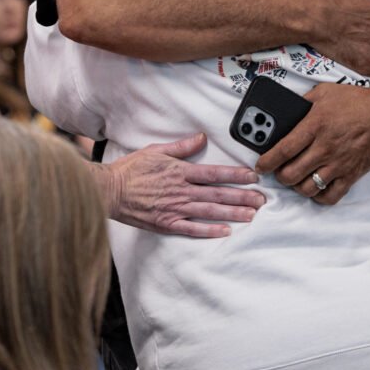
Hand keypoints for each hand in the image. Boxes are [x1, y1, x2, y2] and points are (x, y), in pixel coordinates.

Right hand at [102, 133, 264, 237]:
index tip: (253, 177)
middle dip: (242, 196)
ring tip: (251, 215)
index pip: (214, 173)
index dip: (235, 175)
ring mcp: (175, 208)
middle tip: (261, 200)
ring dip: (232, 213)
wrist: (109, 190)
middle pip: (217, 194)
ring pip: (209, 211)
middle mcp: (181, 190)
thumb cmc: (130, 170)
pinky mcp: (166, 223)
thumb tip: (201, 138)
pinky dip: (209, 230)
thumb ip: (181, 147)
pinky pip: (192, 229)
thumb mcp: (155, 151)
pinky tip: (225, 231)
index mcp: (180, 171)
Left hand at [255, 83, 369, 204]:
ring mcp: (339, 163)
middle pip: (290, 174)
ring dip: (297, 186)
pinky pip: (331, 196)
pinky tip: (316, 187)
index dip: (266, 162)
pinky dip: (319, 196)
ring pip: (307, 188)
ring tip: (297, 178)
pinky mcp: (352, 174)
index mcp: (314, 125)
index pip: (282, 150)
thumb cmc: (355, 101)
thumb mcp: (323, 93)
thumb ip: (301, 104)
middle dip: (279, 175)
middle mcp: (325, 147)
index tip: (261, 165)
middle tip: (279, 170)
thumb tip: (283, 116)